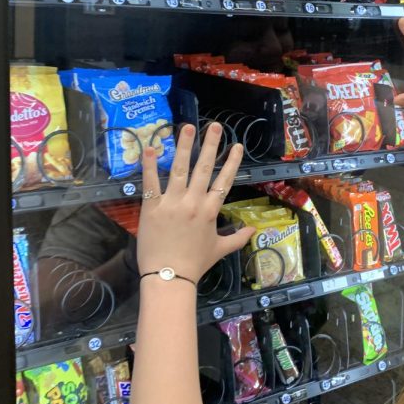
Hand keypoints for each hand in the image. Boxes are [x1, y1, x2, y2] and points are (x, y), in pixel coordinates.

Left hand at [137, 123, 255, 282]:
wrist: (169, 277)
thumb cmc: (195, 264)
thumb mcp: (219, 250)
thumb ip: (237, 238)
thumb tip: (253, 230)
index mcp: (210, 211)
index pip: (224, 181)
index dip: (232, 162)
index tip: (237, 146)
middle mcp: (193, 202)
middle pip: (204, 169)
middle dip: (210, 145)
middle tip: (215, 126)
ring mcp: (172, 203)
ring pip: (179, 169)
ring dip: (183, 146)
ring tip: (187, 127)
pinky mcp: (152, 207)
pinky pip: (151, 183)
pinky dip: (150, 165)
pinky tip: (150, 147)